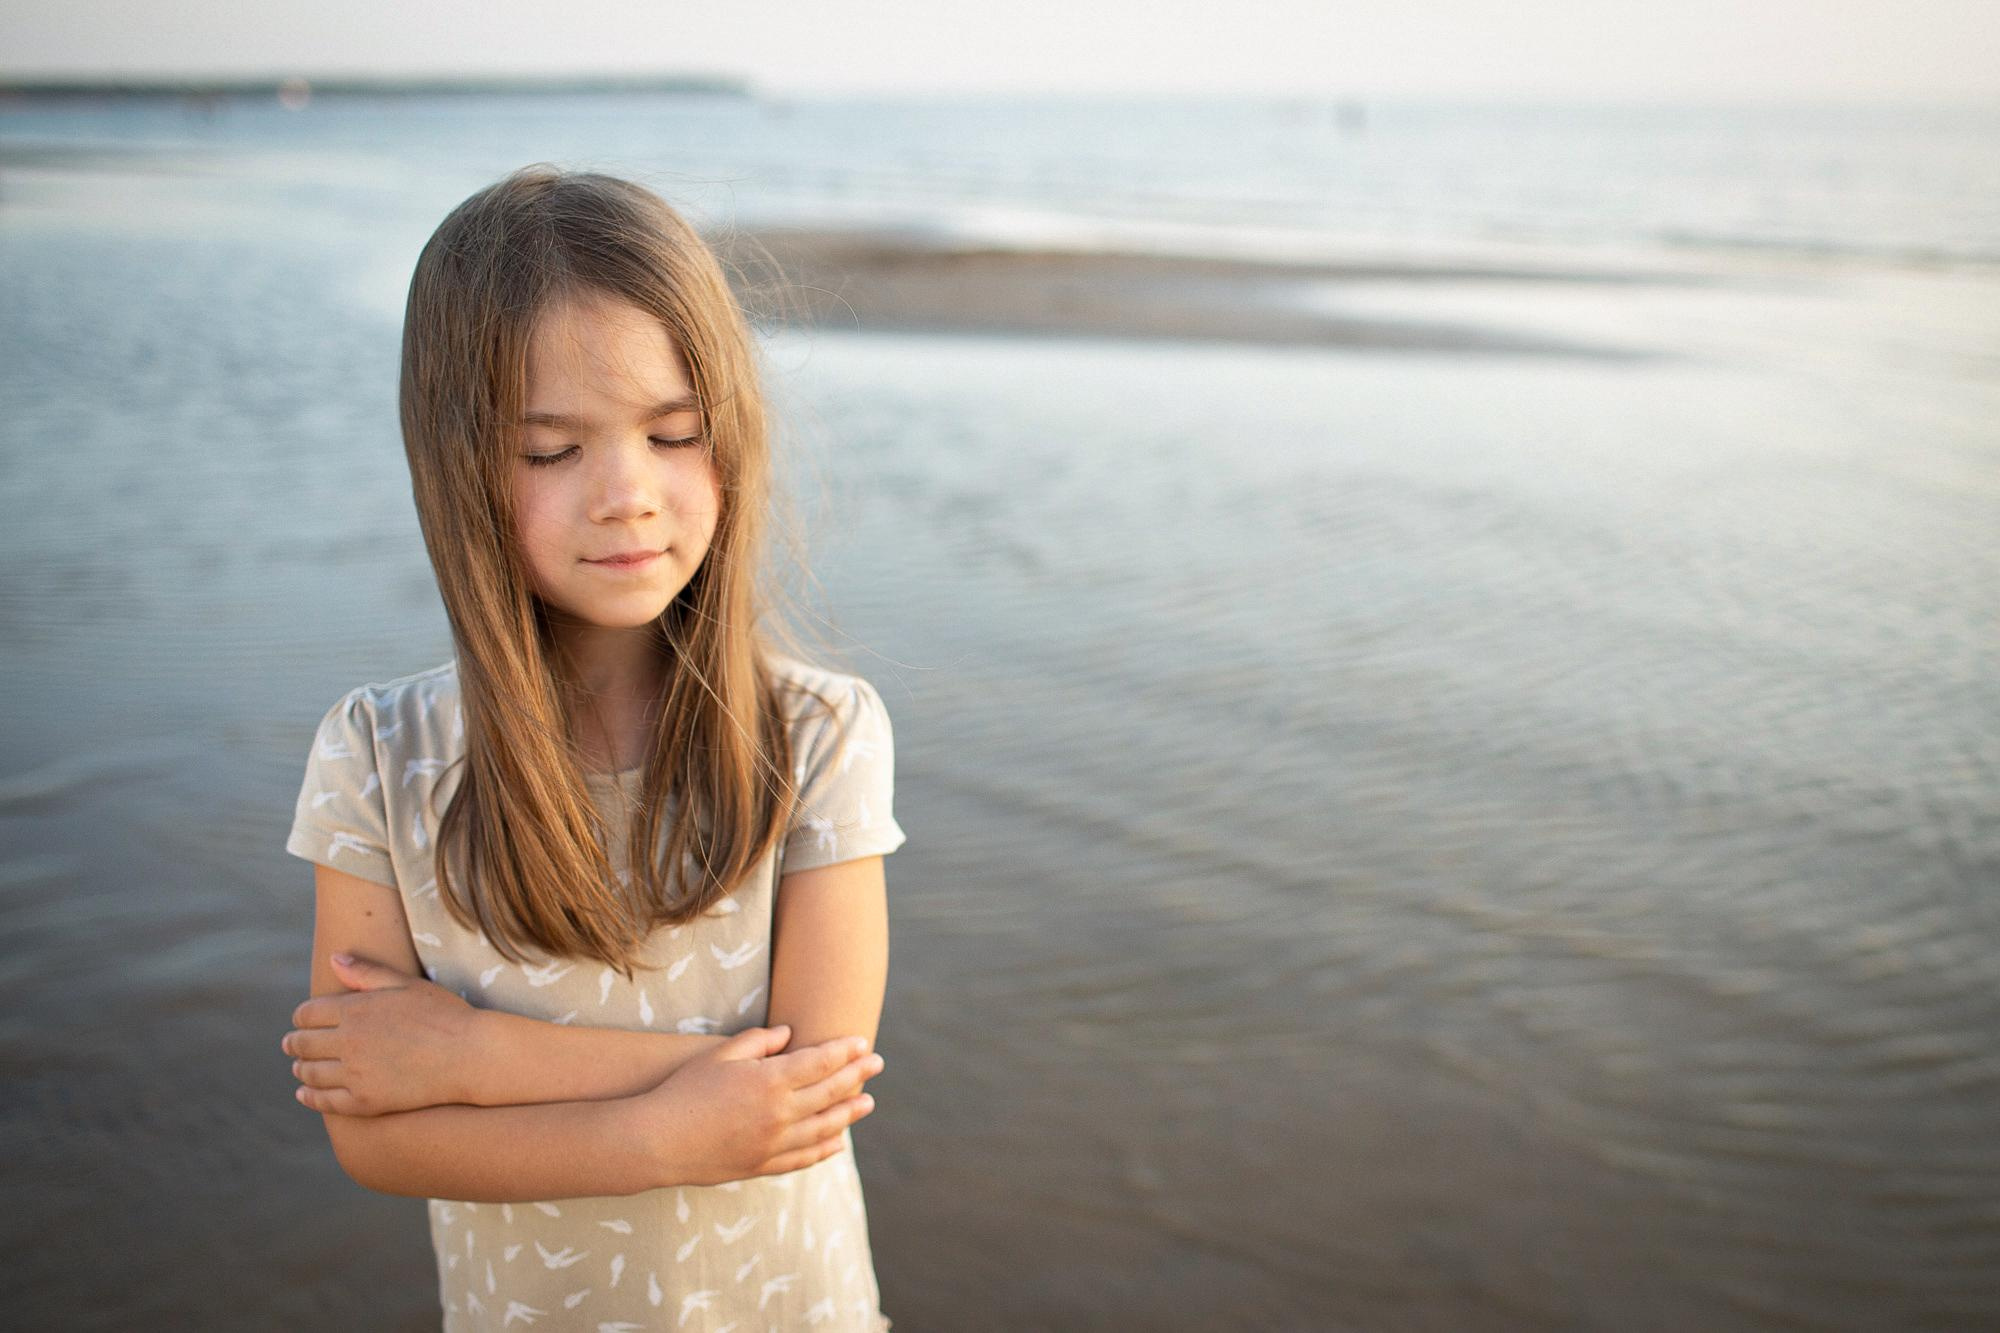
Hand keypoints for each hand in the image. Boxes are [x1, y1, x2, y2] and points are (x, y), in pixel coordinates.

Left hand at [284, 953, 477, 1115]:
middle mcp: (349, 1042)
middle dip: (294, 1043)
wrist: (470, 1055)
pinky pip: (325, 1101)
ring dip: (300, 1069)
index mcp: (356, 1010)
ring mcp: (355, 1074)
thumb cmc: (443, 1014)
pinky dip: (309, 1097)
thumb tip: (332, 959)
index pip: (307, 1014)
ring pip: (310, 1073)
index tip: (303, 1021)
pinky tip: (305, 1094)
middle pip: (303, 1043)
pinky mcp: (365, 1101)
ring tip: (299, 1068)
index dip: (301, 1017)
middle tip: (291, 1045)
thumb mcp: (406, 985)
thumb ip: (366, 973)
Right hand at [630, 1025, 883, 1185]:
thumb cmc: (685, 1091)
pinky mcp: (762, 1166)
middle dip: (856, 1075)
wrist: (658, 1142)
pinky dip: (824, 1149)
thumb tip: (789, 1034)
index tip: (863, 1043)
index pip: (820, 1062)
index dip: (845, 1052)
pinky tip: (838, 1142)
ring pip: (824, 1127)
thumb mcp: (719, 1055)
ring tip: (868, 1102)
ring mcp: (773, 1143)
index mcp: (770, 1081)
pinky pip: (803, 1158)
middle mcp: (779, 1114)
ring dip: (849, 1113)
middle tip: (877, 1063)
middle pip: (830, 1092)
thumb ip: (758, 1041)